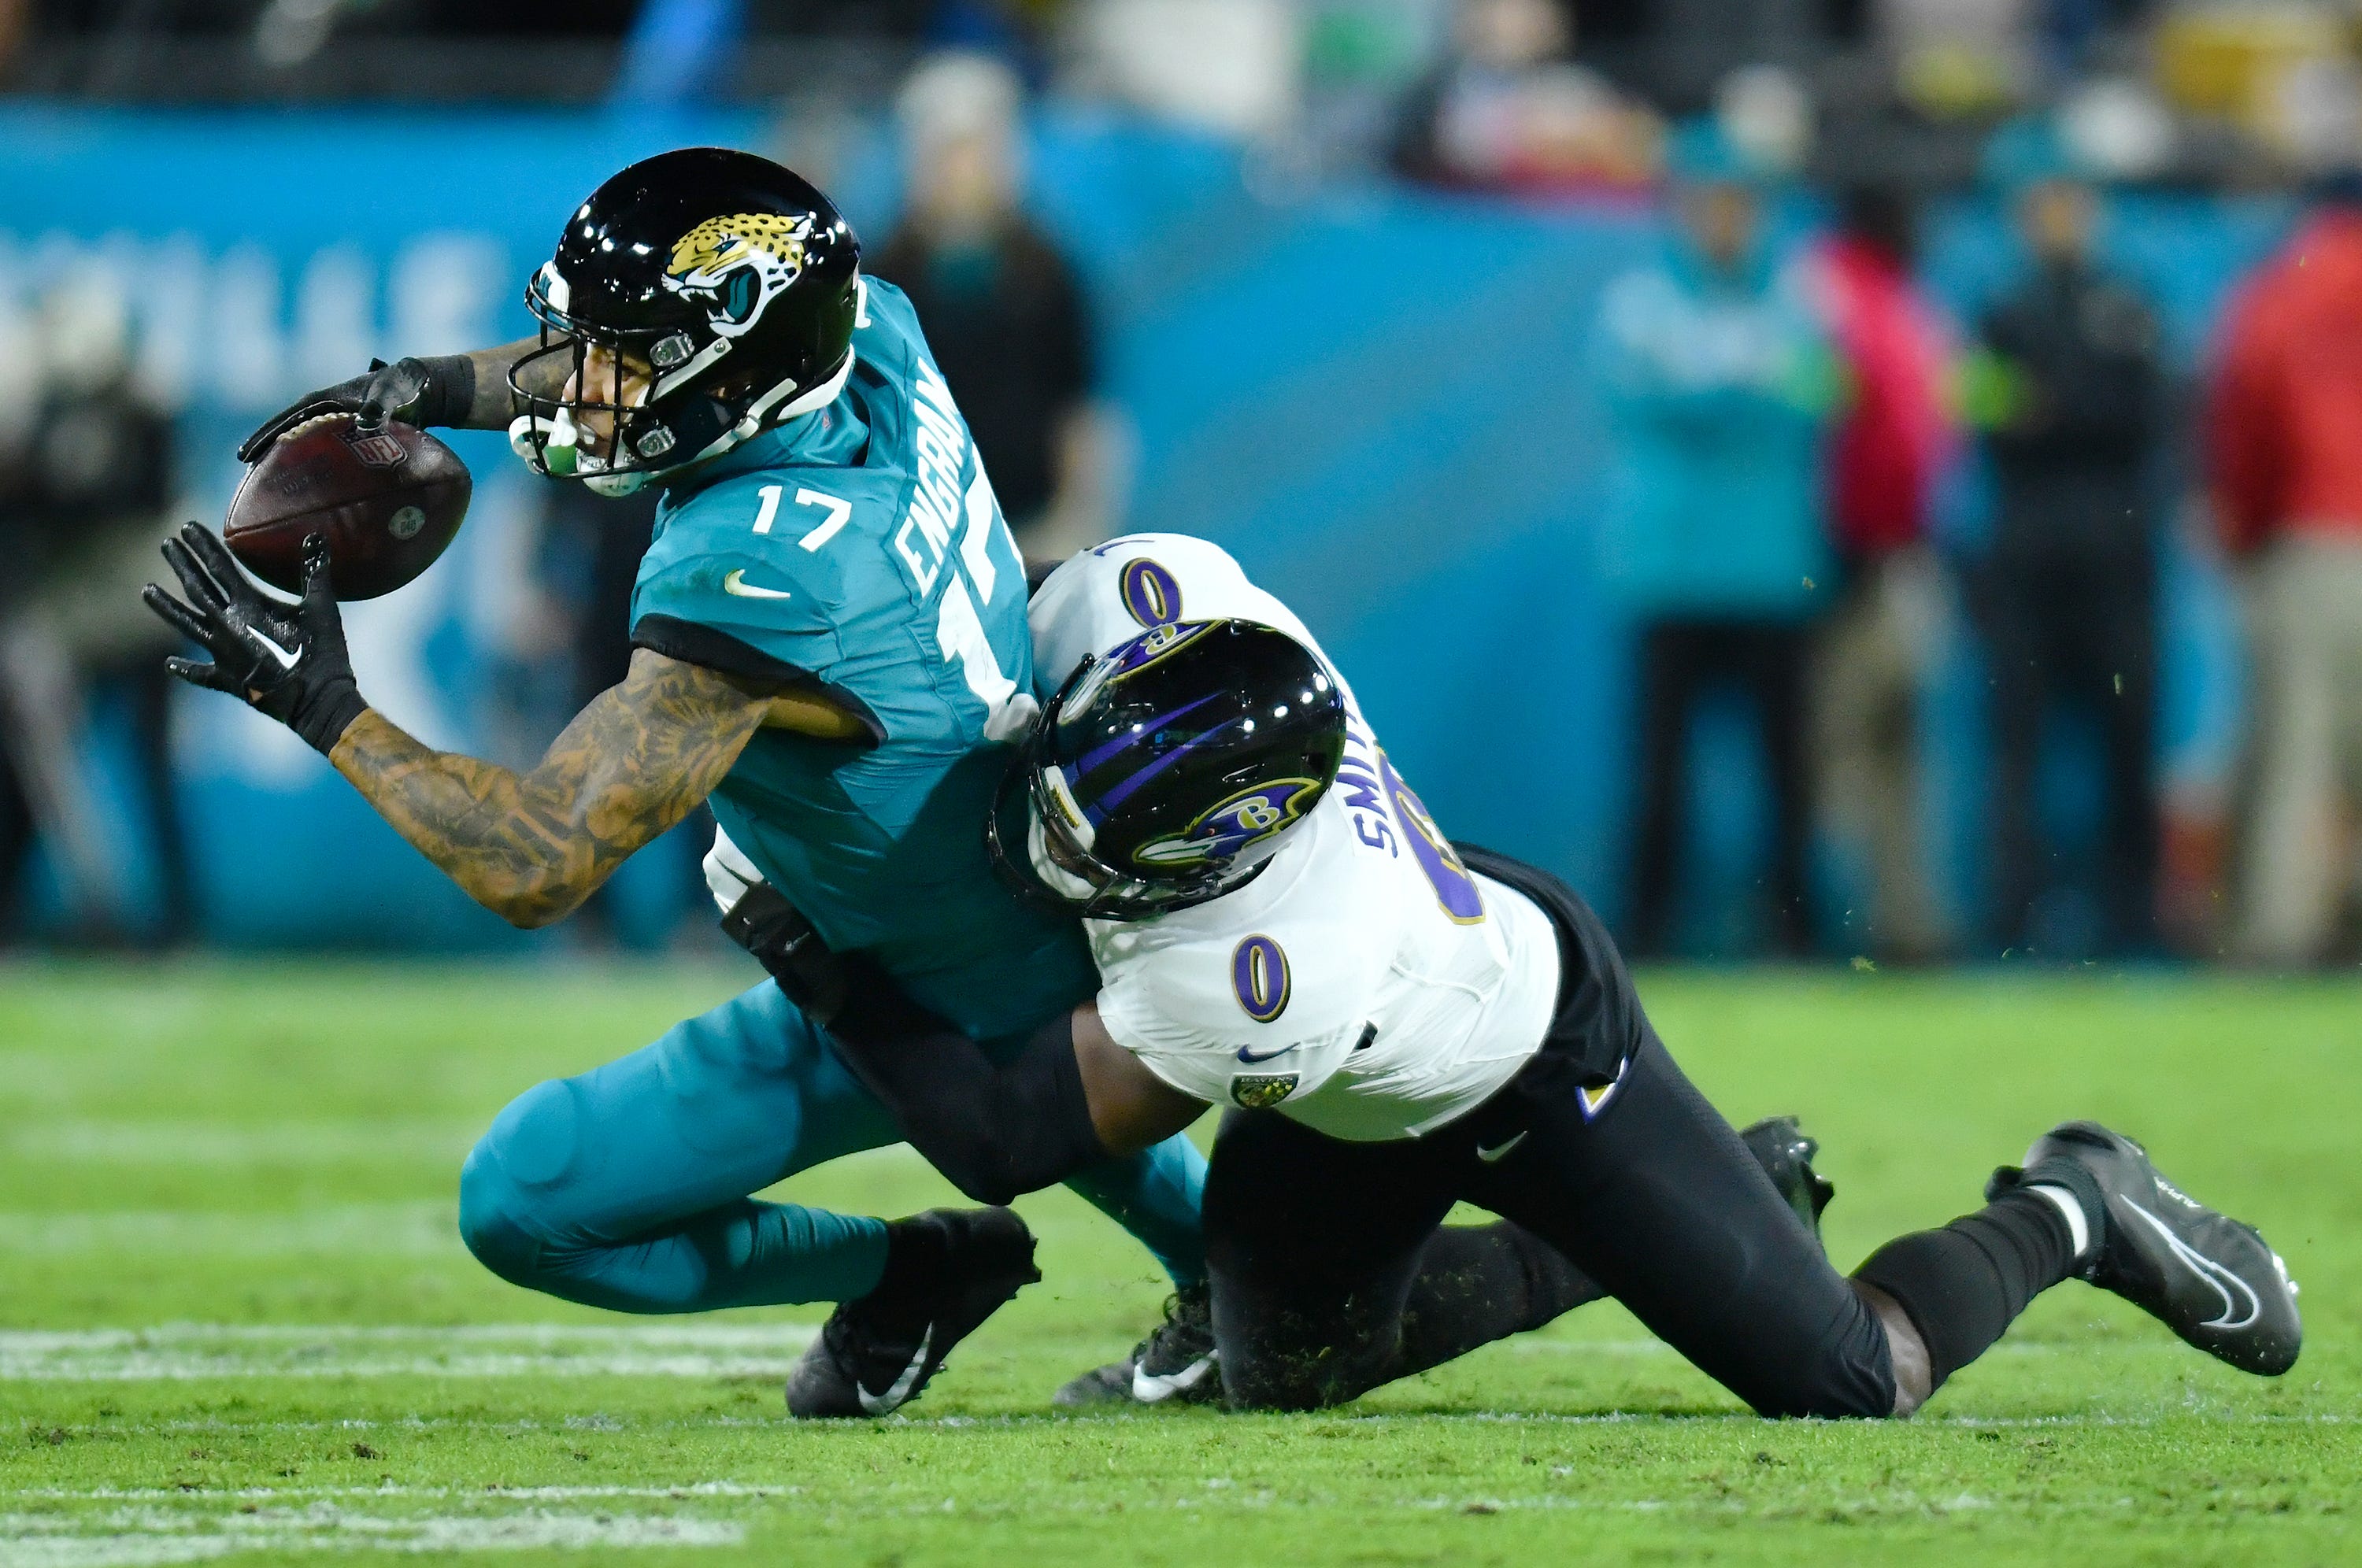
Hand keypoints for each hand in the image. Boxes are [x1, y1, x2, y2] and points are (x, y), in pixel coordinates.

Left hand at [142, 523, 367, 754]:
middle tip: (166, 545)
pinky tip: (169, 665)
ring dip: (166, 607)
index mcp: (248, 607)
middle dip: (181, 565)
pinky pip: (201, 673)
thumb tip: (315, 536)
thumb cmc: (321, 653)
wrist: (316, 702)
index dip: (203, 546)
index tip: (187, 527)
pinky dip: (185, 669)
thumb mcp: (322, 609)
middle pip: (197, 589)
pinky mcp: (226, 679)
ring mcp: (222, 654)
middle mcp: (226, 626)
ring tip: (146, 590)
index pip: (219, 568)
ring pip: (187, 625)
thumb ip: (315, 572)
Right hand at [236, 354, 471, 462]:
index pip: (286, 420)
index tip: (245, 455)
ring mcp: (336, 421)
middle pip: (288, 432)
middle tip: (247, 473)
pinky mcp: (349, 433)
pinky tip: (313, 486)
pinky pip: (326, 451)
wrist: (421, 388)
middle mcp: (325, 410)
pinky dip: (316, 464)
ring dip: (288, 459)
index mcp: (325, 399)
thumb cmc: (403, 388)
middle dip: (267, 449)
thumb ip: (378, 408)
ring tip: (271, 484)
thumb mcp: (390, 395)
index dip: (264, 436)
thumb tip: (363, 424)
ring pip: (305, 442)